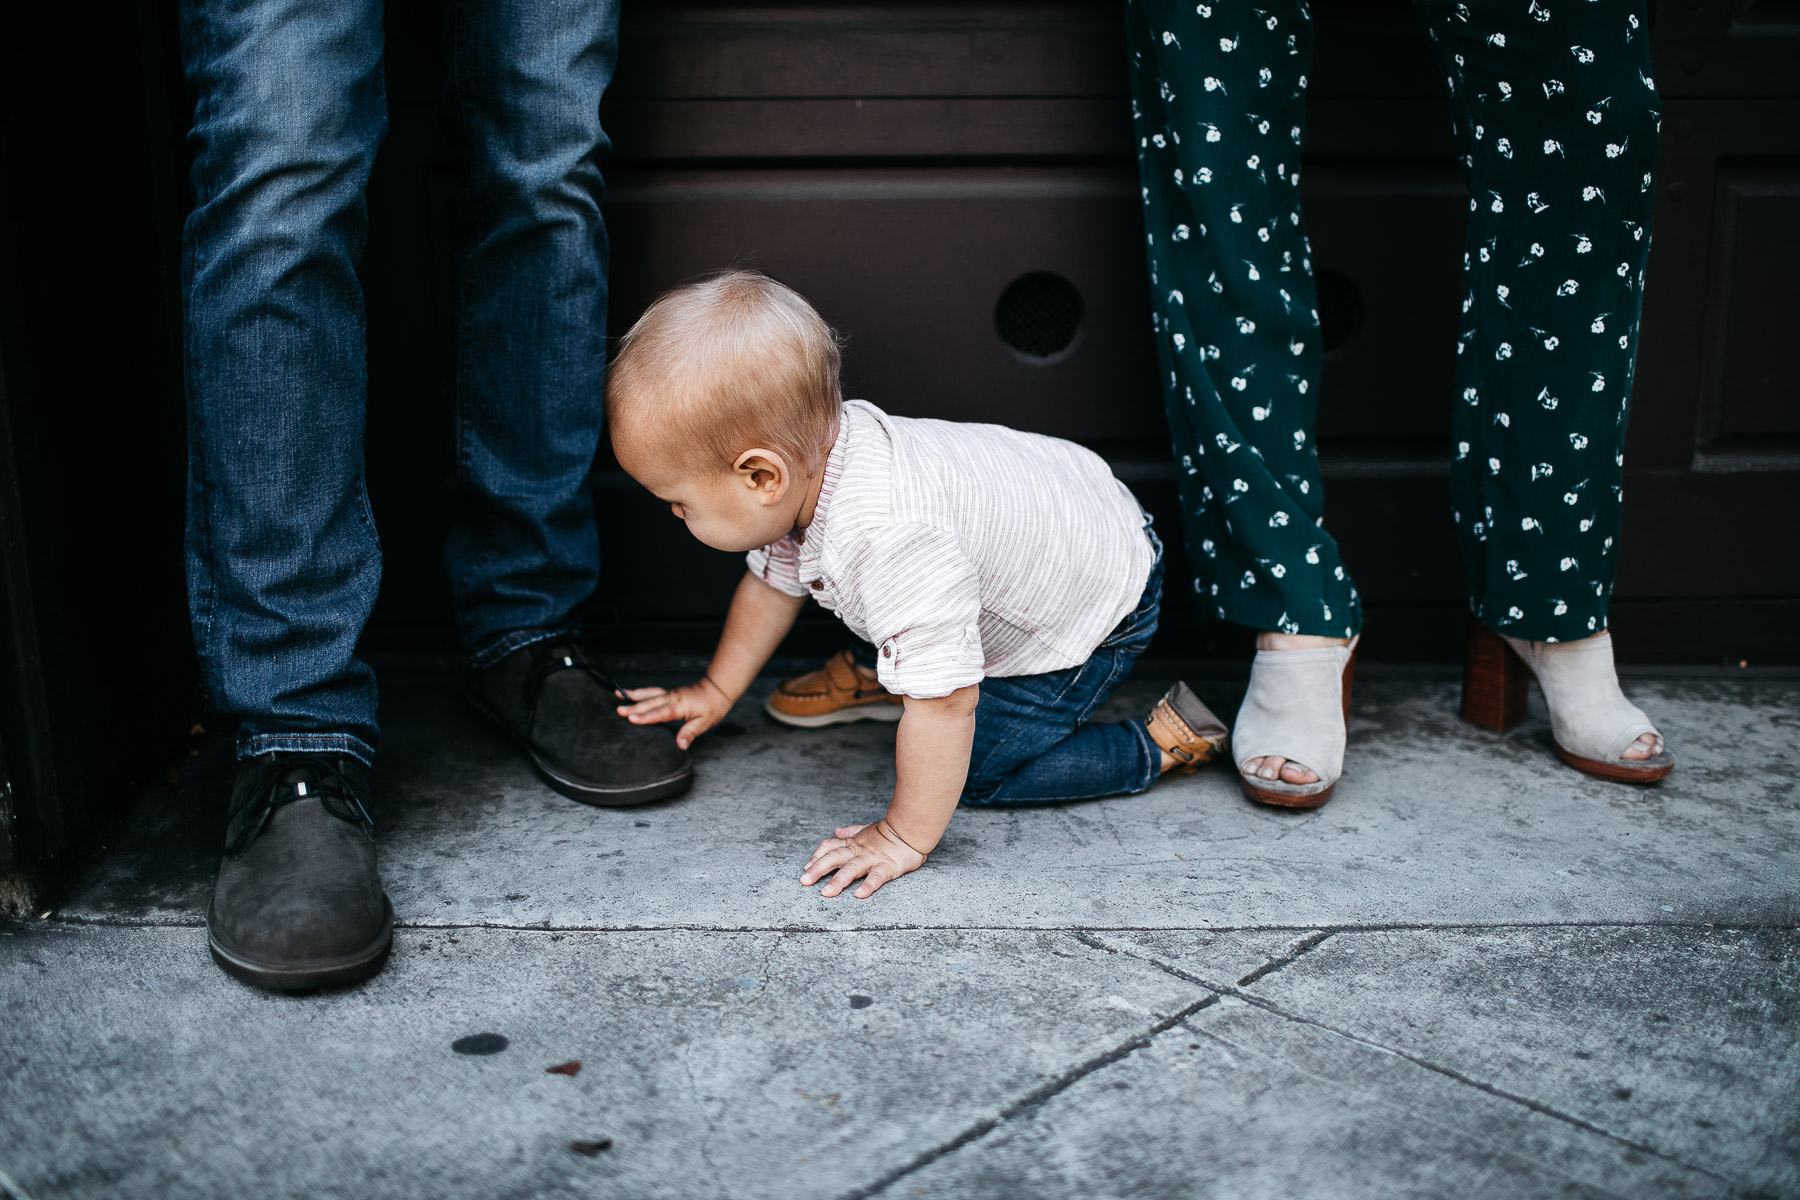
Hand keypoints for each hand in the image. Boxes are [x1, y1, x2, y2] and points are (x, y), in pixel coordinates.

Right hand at [616, 677, 732, 748]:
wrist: (717, 690)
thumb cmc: (712, 707)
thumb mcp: (705, 723)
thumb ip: (690, 733)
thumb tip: (680, 745)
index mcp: (680, 707)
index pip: (661, 713)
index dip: (646, 716)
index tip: (632, 718)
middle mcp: (672, 698)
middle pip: (651, 703)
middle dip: (634, 707)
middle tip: (619, 710)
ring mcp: (670, 694)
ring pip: (649, 695)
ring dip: (633, 696)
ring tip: (618, 695)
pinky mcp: (669, 693)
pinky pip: (652, 692)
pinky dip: (640, 692)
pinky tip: (630, 693)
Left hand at [801, 820, 927, 898]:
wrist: (911, 828)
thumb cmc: (889, 832)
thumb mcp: (866, 829)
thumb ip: (850, 831)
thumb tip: (836, 831)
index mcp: (853, 843)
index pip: (829, 847)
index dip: (816, 857)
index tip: (806, 868)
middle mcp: (858, 851)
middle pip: (834, 858)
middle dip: (818, 869)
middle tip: (804, 881)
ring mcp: (872, 859)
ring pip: (852, 869)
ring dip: (838, 881)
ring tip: (826, 893)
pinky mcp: (887, 867)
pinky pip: (876, 877)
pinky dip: (868, 885)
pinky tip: (860, 895)